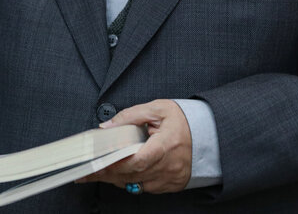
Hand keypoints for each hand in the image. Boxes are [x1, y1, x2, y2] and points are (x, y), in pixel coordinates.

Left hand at [76, 99, 191, 193]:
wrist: (210, 134)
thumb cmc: (184, 120)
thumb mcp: (158, 109)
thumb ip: (131, 115)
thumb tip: (108, 126)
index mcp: (166, 145)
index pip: (137, 161)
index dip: (116, 164)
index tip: (97, 163)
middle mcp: (169, 166)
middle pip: (132, 175)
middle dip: (108, 174)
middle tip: (87, 171)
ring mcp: (170, 178)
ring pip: (137, 184)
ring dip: (117, 179)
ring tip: (98, 172)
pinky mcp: (171, 185)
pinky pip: (146, 188)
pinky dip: (132, 181)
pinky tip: (121, 174)